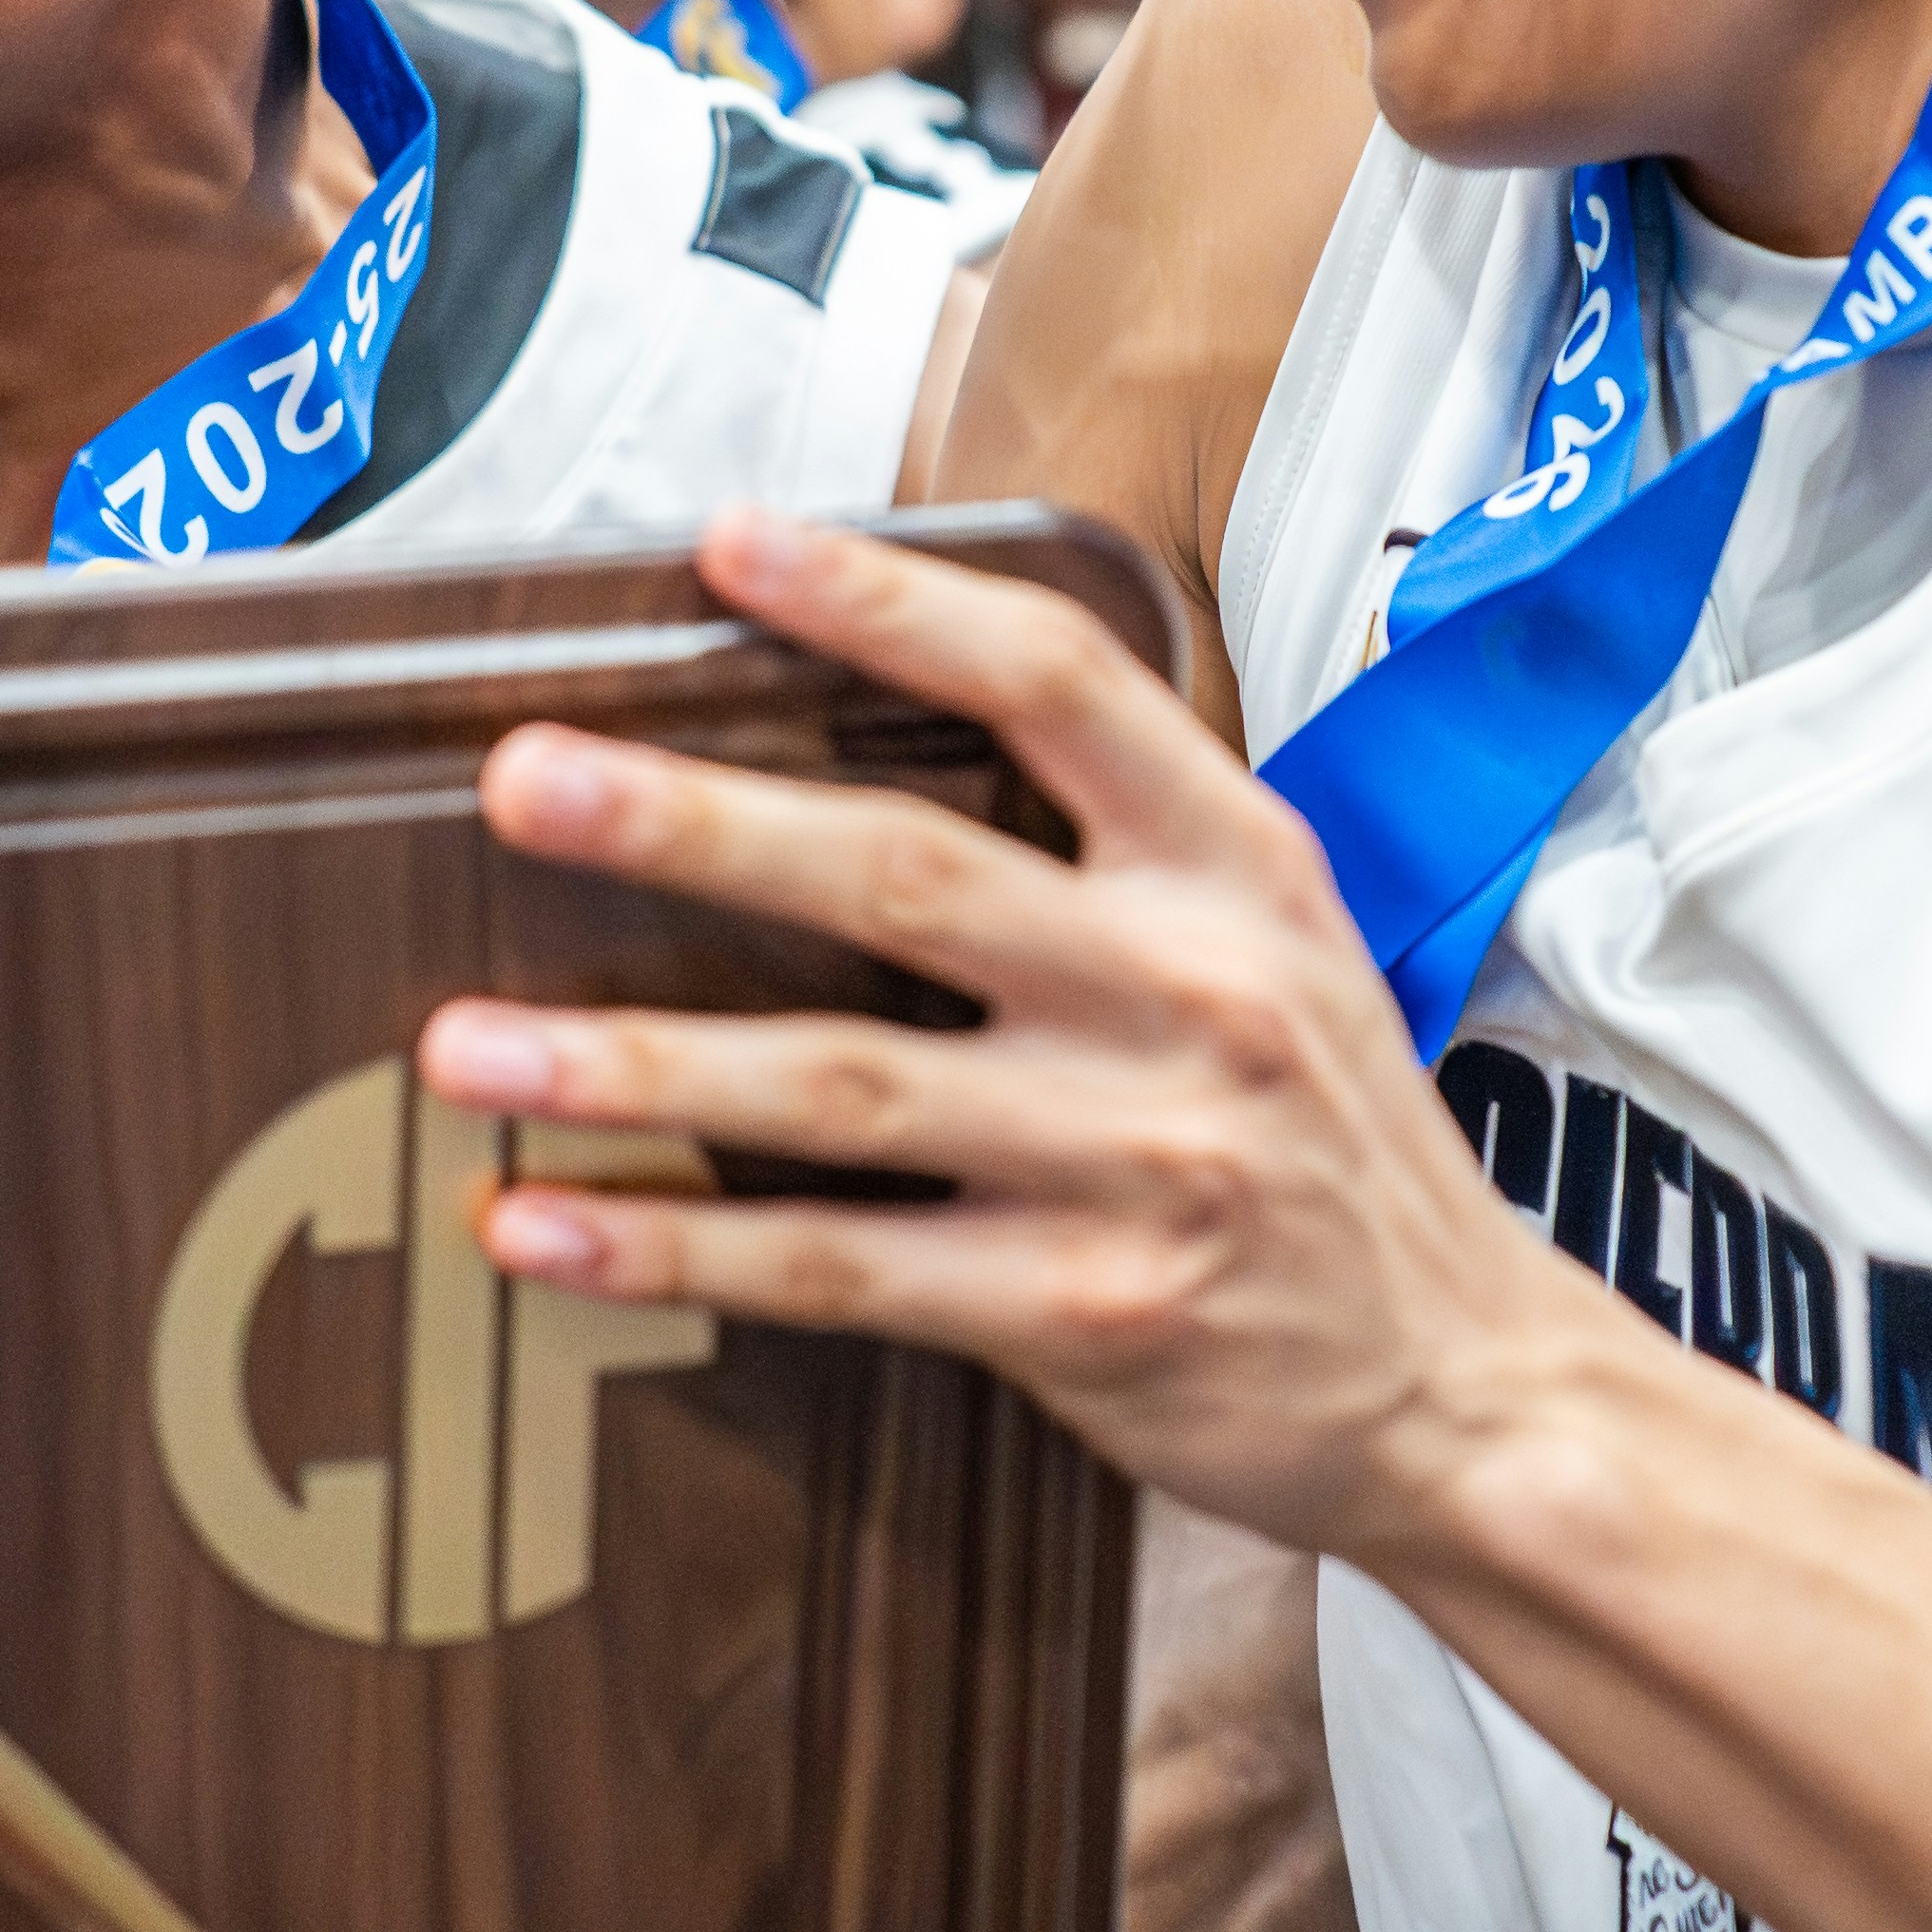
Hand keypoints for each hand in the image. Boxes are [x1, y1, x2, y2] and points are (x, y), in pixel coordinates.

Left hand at [411, 505, 1585, 1564]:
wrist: (1468, 1386)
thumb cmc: (1333, 1149)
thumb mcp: (1278, 942)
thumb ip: (1116, 846)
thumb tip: (877, 737)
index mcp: (1234, 866)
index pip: (1053, 684)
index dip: (885, 605)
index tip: (727, 545)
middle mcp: (1189, 992)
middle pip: (903, 874)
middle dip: (693, 822)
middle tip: (521, 778)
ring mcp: (1134, 1158)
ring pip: (837, 1084)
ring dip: (630, 1061)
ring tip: (463, 1046)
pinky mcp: (1078, 1313)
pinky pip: (836, 1266)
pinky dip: (674, 1249)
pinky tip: (542, 1228)